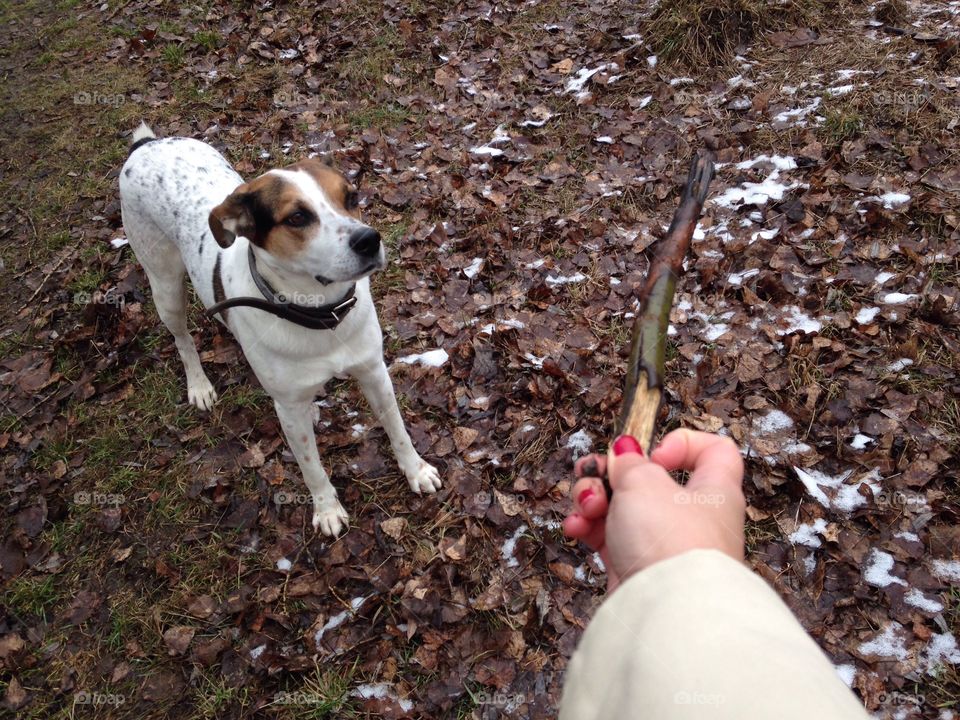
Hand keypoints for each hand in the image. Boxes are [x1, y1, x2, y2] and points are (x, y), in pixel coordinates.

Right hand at [562, 429, 745, 592]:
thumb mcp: (644, 481)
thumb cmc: (671, 543)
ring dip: (593, 498)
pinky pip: (607, 537)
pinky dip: (589, 528)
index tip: (654, 453)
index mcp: (713, 489)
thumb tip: (624, 451)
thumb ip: (629, 461)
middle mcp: (692, 517)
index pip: (714, 452)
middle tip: (597, 475)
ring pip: (621, 507)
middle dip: (612, 474)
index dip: (683, 443)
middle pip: (647, 479)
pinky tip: (577, 527)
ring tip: (587, 506)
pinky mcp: (636, 566)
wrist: (667, 612)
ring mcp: (662, 544)